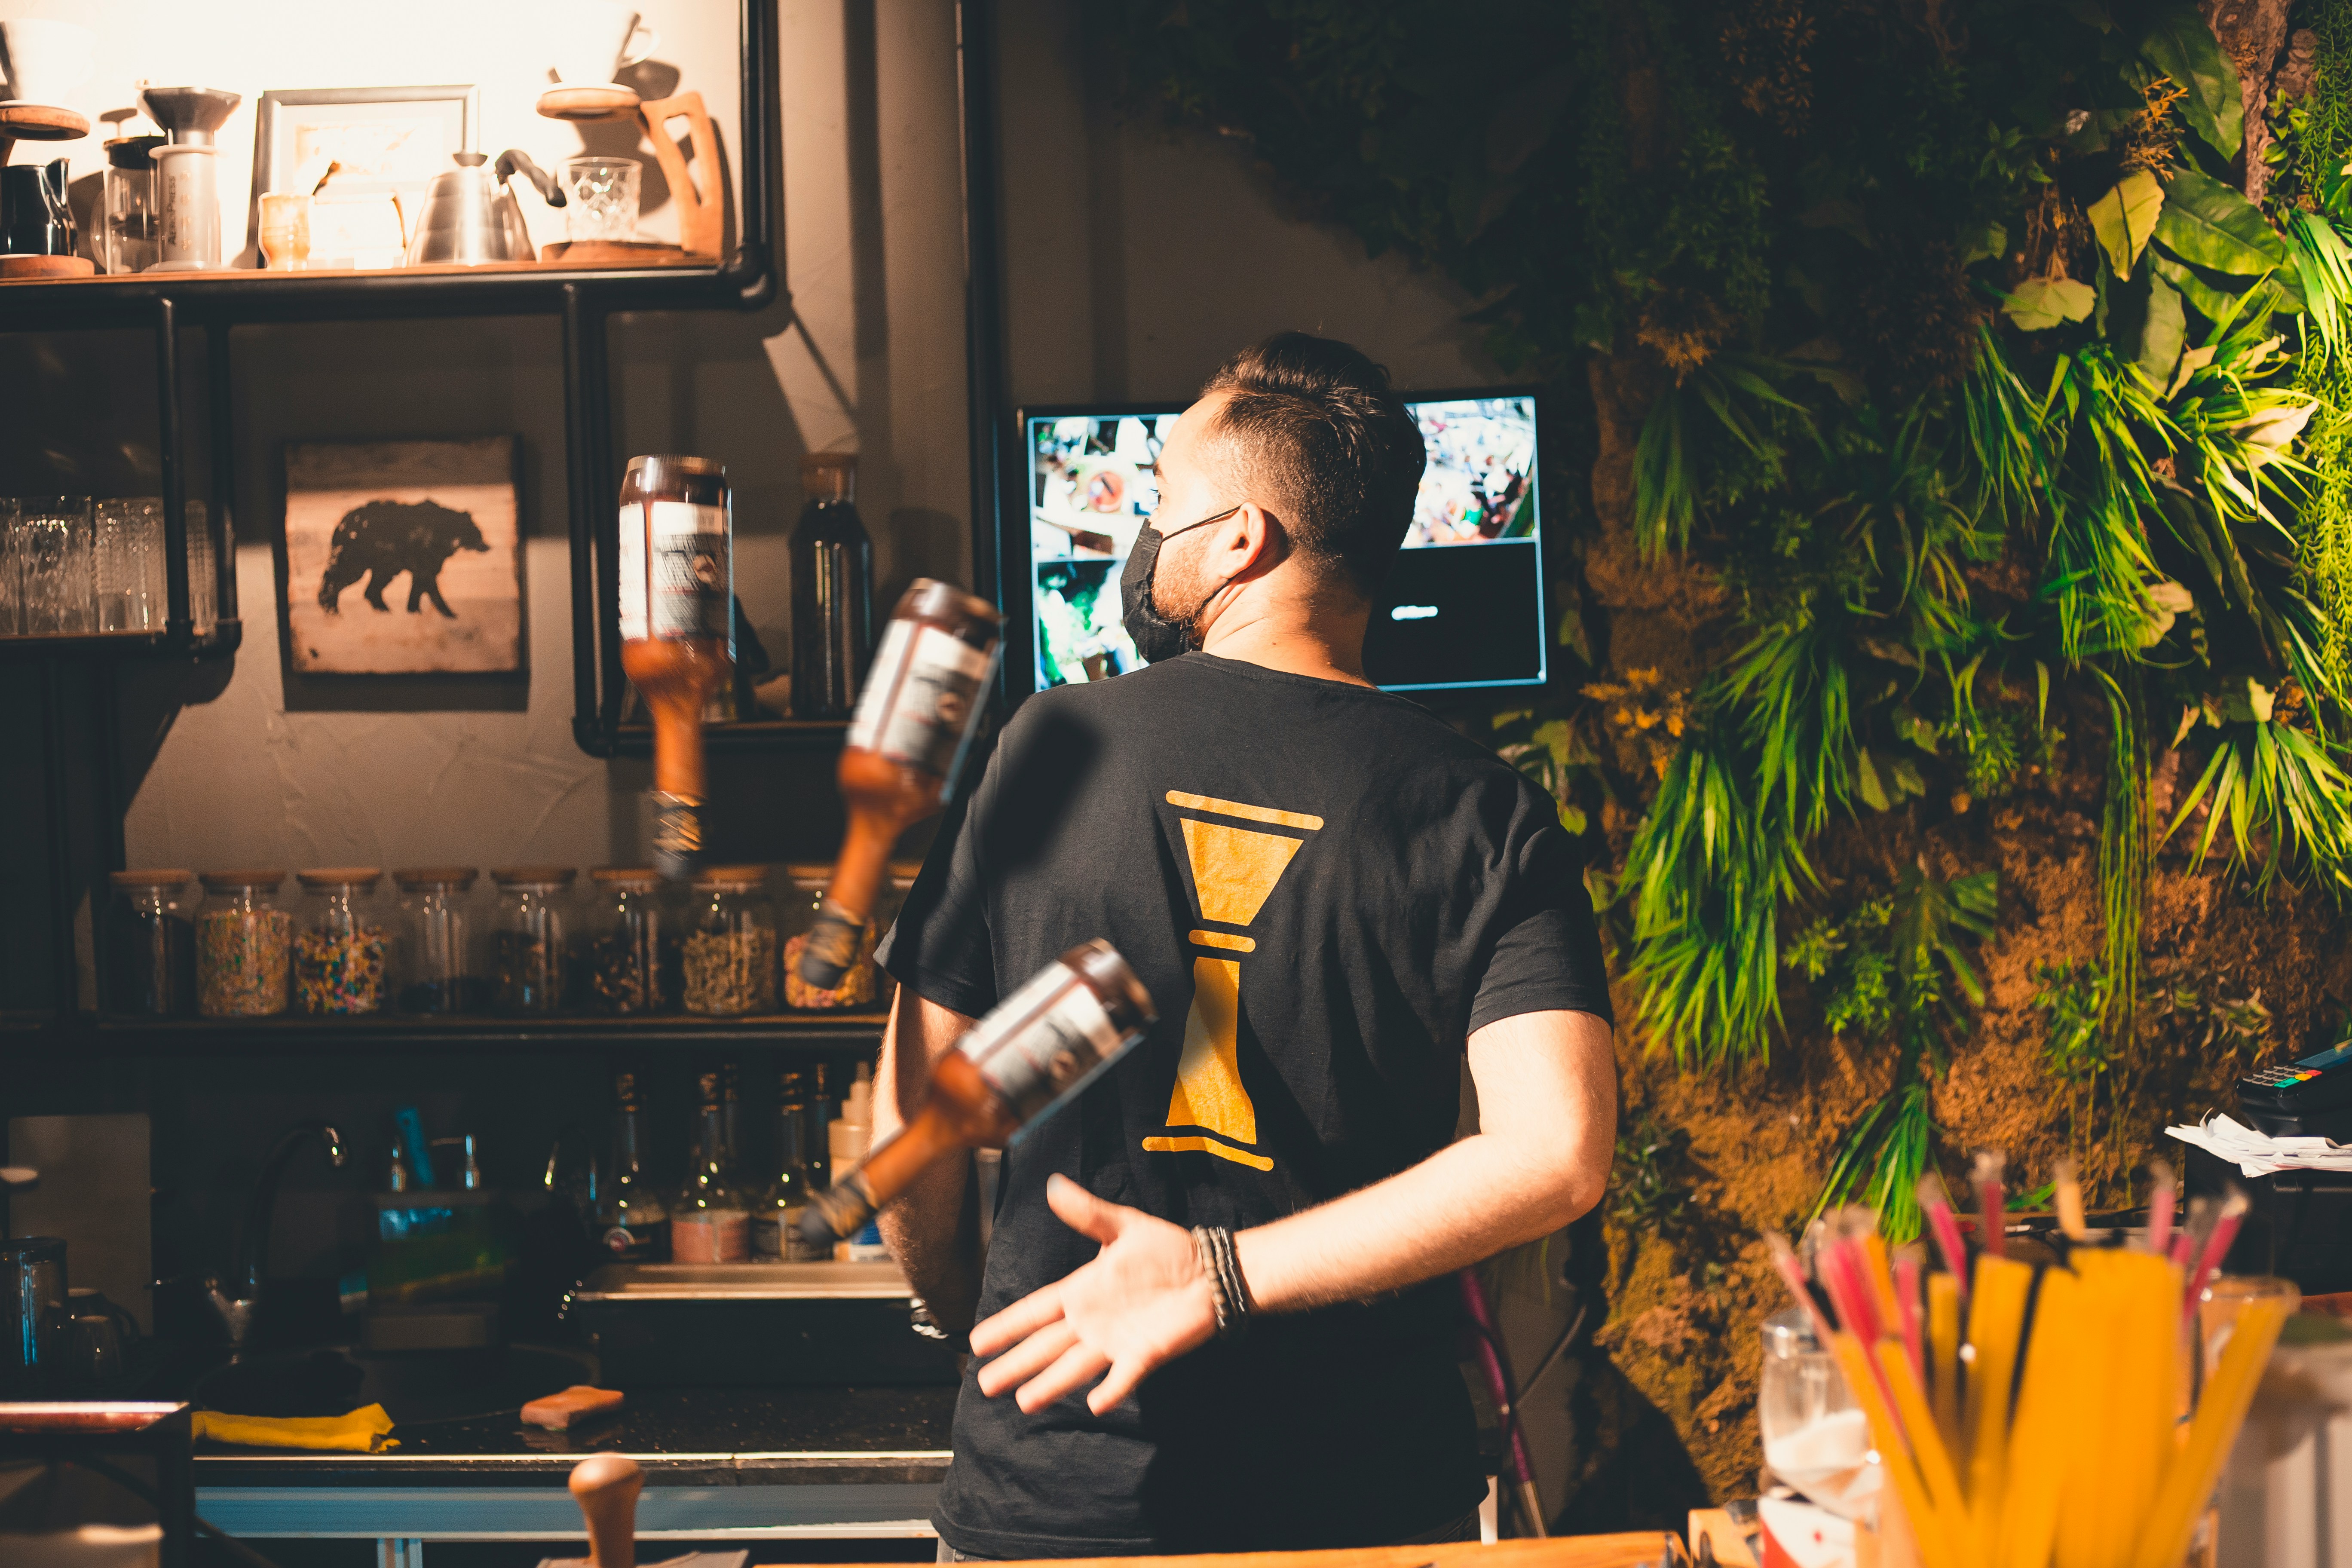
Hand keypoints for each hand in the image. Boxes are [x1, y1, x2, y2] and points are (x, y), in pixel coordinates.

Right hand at [970, 1174, 1218, 1414]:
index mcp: (1082, 1290)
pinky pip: (1125, 1376)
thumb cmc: (1169, 1248)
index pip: (1036, 1310)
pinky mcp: (1145, 1354)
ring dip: (1051, 1383)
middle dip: (1016, 1363)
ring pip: (1075, 1366)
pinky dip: (1112, 1389)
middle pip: (1046, 1345)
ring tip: (1024, 1402)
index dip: (1007, 1326)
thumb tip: (1053, 1185)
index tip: (977, 1342)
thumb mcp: (1124, 1226)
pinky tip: (1096, 1404)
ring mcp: (1117, 1341)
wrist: (1211, 1271)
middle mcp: (1092, 1321)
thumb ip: (1088, 1212)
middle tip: (985, 1384)